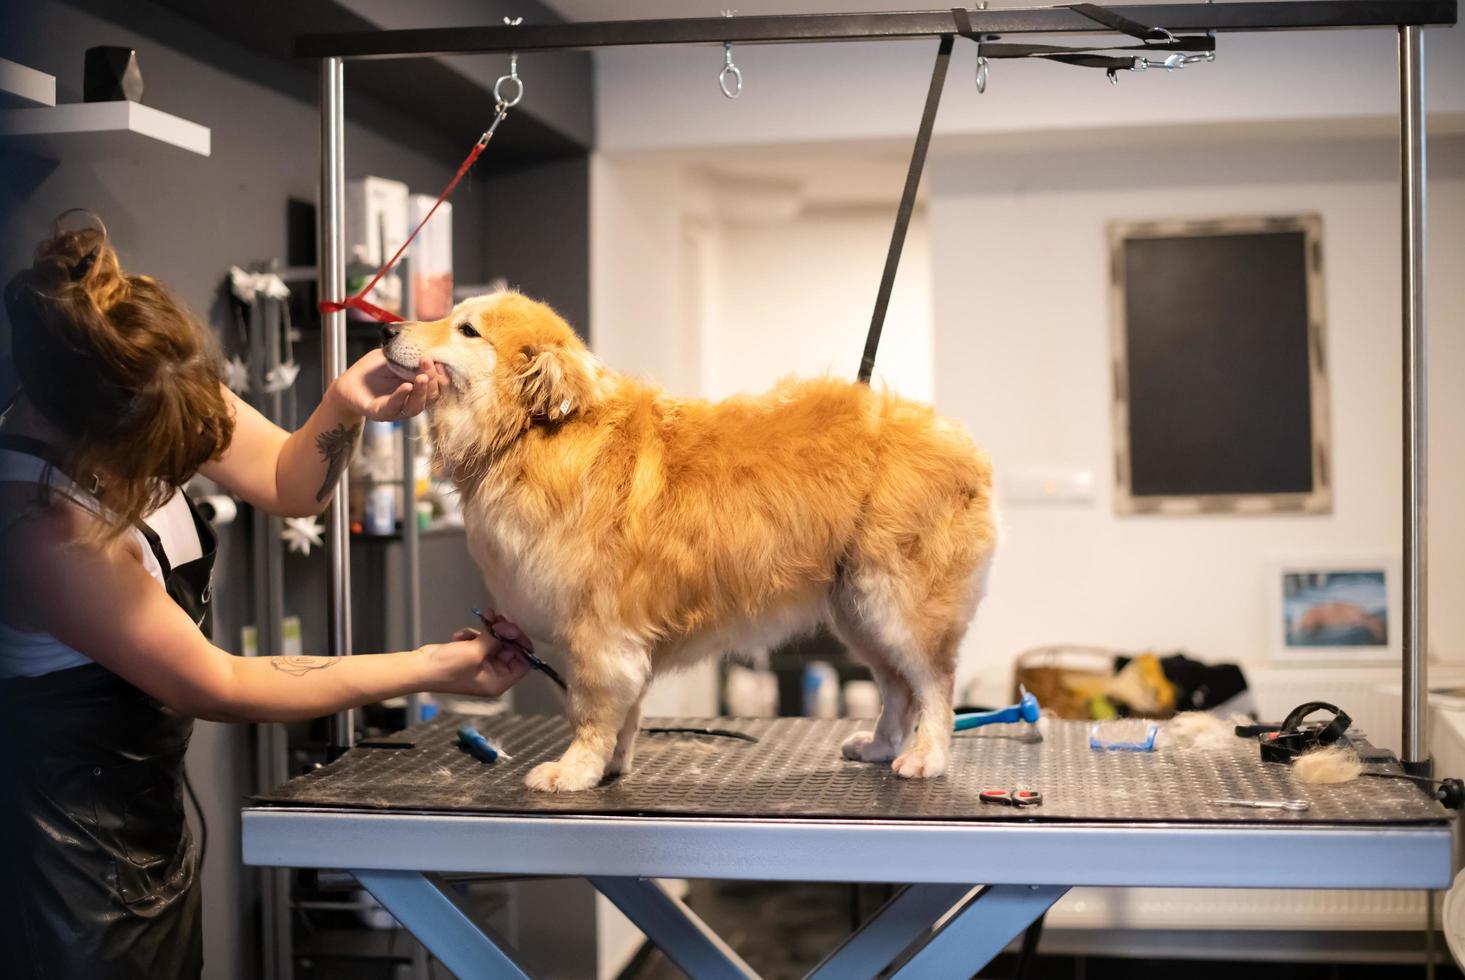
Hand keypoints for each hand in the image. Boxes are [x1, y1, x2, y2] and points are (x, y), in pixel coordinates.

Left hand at [331, 348, 447, 421]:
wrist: (347, 384)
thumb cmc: (371, 371)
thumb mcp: (392, 356)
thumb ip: (407, 353)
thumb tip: (427, 343)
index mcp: (418, 388)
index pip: (437, 385)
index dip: (441, 375)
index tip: (439, 360)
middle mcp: (411, 401)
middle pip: (431, 396)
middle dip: (433, 380)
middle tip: (428, 362)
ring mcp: (397, 409)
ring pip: (416, 406)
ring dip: (422, 391)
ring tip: (422, 377)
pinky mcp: (380, 412)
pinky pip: (394, 407)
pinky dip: (401, 397)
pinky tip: (405, 387)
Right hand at [425, 624, 531, 698]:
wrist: (420, 667)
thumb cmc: (449, 667)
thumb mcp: (477, 652)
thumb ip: (496, 639)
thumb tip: (509, 628)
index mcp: (499, 681)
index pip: (524, 663)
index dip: (521, 644)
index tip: (512, 628)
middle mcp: (493, 675)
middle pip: (510, 649)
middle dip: (503, 632)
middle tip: (495, 618)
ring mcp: (482, 665)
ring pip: (495, 642)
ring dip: (488, 629)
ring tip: (482, 618)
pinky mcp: (471, 656)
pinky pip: (481, 641)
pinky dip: (474, 635)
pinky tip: (460, 636)